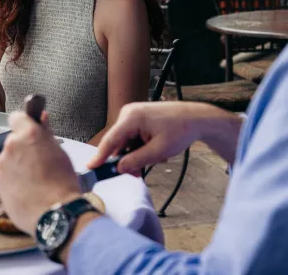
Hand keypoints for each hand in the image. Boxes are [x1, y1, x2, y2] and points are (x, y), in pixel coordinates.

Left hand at [0, 111, 81, 235]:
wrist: (54, 214)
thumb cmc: (62, 182)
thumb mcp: (60, 153)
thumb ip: (46, 132)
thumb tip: (41, 118)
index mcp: (28, 135)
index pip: (17, 117)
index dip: (25, 123)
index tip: (32, 130)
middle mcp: (11, 147)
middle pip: (14, 141)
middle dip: (24, 147)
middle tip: (40, 161)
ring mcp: (2, 167)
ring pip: (9, 160)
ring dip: (18, 165)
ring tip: (36, 180)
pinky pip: (6, 176)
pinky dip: (14, 180)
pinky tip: (28, 191)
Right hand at [86, 101, 211, 175]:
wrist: (196, 118)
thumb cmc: (180, 130)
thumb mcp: (158, 151)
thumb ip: (136, 161)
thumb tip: (118, 168)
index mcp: (131, 118)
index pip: (110, 140)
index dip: (99, 157)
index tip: (90, 170)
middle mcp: (128, 113)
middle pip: (118, 143)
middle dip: (127, 159)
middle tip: (139, 173)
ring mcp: (133, 115)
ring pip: (126, 143)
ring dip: (137, 154)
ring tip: (157, 157)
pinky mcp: (138, 118)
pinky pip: (132, 138)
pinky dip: (141, 147)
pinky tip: (155, 150)